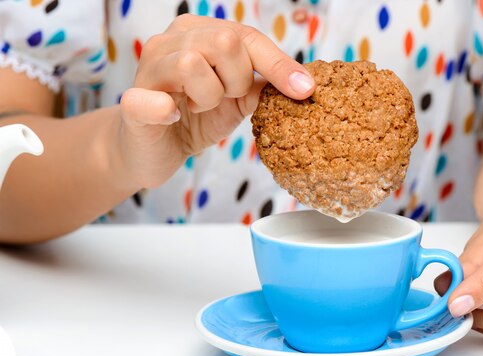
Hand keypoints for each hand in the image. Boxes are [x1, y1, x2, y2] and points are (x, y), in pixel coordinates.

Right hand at [116, 15, 314, 188]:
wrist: (153, 151)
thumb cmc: (195, 118)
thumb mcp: (237, 101)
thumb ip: (261, 85)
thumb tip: (299, 82)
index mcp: (199, 33)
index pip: (247, 37)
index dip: (279, 64)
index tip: (306, 90)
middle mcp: (171, 41)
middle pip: (225, 42)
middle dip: (238, 80)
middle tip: (226, 98)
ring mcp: (147, 68)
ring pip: (194, 65)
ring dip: (209, 96)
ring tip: (198, 107)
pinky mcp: (132, 102)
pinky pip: (152, 100)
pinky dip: (167, 109)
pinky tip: (174, 115)